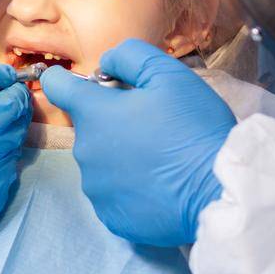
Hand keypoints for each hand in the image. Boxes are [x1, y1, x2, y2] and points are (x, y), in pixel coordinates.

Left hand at [41, 39, 234, 244]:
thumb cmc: (194, 127)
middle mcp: (85, 152)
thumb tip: (106, 63)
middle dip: (113, 120)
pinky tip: (159, 184)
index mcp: (94, 113)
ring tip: (161, 158)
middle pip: (88, 126)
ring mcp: (95, 189)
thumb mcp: (168, 74)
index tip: (97, 86)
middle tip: (153, 124)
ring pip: (101, 161)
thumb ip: (129, 56)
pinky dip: (130, 187)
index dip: (71, 80)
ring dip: (121, 155)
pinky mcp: (111, 217)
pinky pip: (113, 194)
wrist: (218, 191)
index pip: (55, 85)